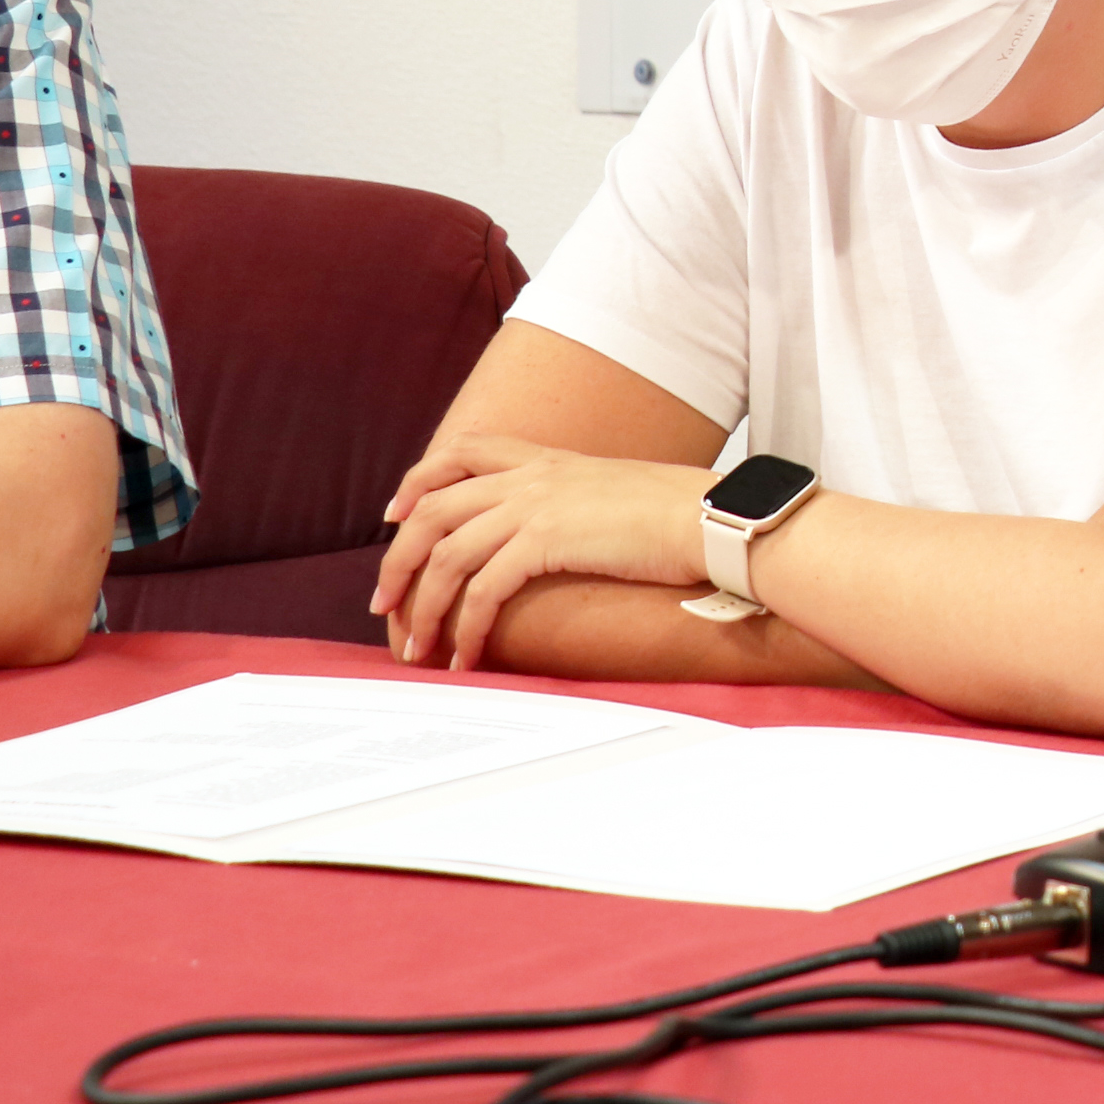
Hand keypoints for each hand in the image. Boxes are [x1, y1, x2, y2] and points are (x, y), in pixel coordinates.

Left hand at [373, 437, 712, 672]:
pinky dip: (465, 626)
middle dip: (397, 561)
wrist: (717, 518)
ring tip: (418, 648)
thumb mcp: (621, 494)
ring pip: (446, 553)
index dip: (418, 480)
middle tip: (385, 604)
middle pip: (432, 507)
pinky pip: (482, 588)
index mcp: (552, 459)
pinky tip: (468, 654)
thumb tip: (569, 538)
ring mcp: (538, 503)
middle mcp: (535, 475)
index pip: (464, 450)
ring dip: (423, 608)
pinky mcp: (548, 539)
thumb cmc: (687, 514)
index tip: (396, 515)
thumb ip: (582, 504)